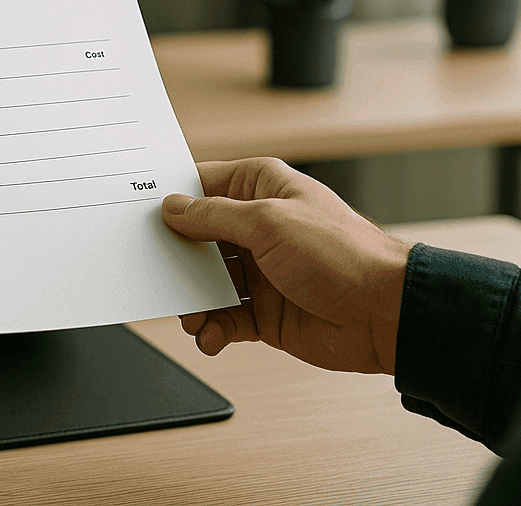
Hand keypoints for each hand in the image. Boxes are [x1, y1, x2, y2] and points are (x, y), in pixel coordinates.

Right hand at [161, 157, 410, 374]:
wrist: (385, 314)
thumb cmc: (341, 254)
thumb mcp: (268, 222)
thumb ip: (214, 217)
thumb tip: (172, 208)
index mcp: (260, 187)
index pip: (201, 184)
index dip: (169, 197)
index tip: (135, 211)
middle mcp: (257, 226)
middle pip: (195, 236)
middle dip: (173, 256)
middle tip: (152, 271)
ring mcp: (259, 271)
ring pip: (203, 282)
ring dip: (190, 300)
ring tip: (189, 314)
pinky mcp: (263, 312)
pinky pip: (221, 319)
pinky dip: (210, 329)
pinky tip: (210, 336)